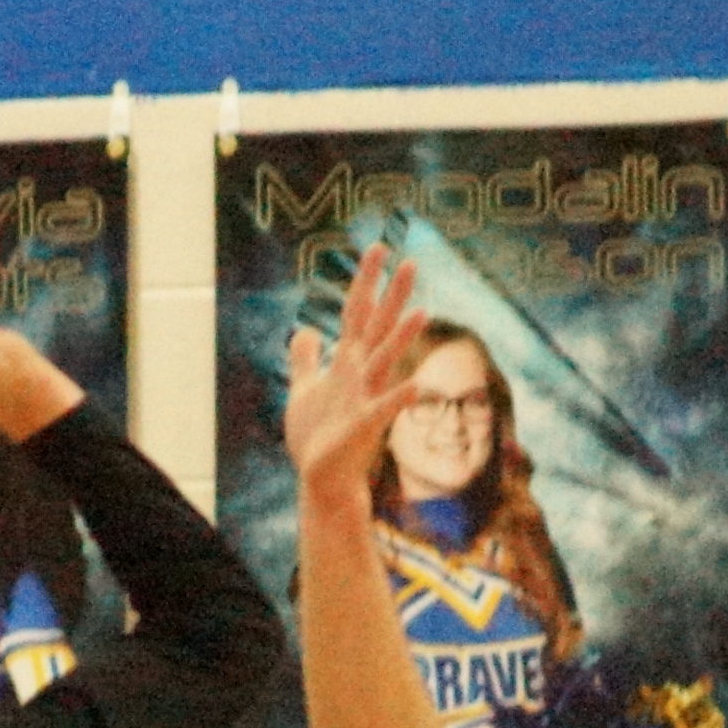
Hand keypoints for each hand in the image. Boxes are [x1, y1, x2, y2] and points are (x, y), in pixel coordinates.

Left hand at [284, 246, 425, 521]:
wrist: (323, 479)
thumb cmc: (318, 437)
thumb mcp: (305, 390)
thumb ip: (305, 359)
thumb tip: (305, 330)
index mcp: (348, 364)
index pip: (358, 314)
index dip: (366, 281)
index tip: (378, 248)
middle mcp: (361, 375)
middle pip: (378, 328)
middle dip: (392, 296)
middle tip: (411, 261)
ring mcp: (366, 398)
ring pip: (386, 361)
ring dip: (402, 337)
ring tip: (422, 311)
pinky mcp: (364, 426)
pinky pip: (384, 409)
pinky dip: (399, 398)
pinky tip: (417, 386)